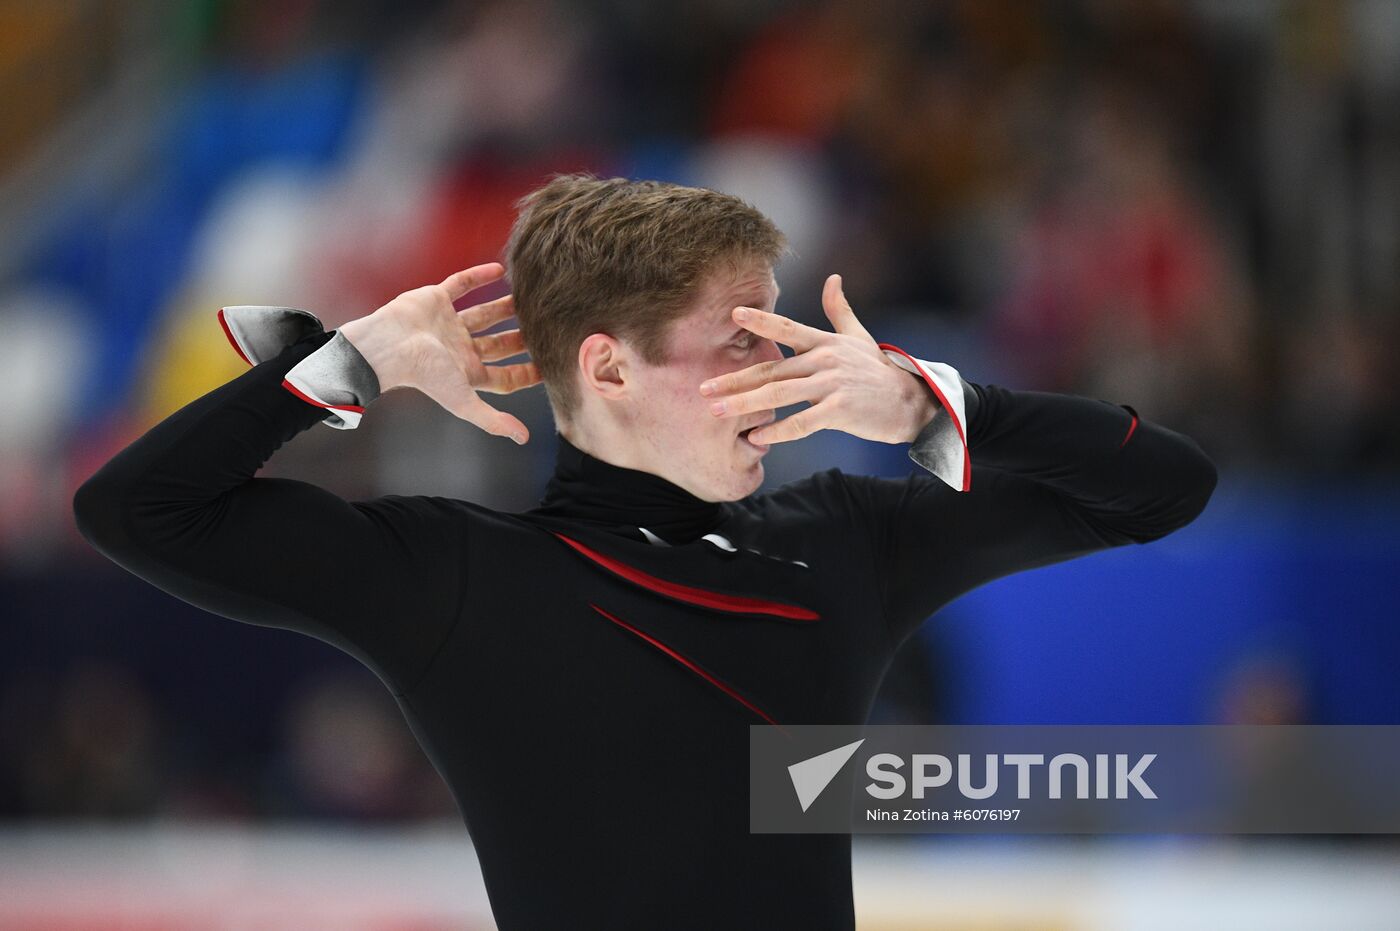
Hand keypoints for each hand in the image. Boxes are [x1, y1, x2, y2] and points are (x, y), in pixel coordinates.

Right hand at [339, 263, 541, 443]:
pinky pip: (460, 284)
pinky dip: (478, 277)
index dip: (526, 373)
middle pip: (497, 344)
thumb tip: (523, 440)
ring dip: (503, 307)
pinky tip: (499, 270)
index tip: (551, 366)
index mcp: (467, 372)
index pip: (504, 376)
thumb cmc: (424, 375)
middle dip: (519, 339)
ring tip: (527, 299)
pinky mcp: (436, 300)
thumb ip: (492, 421)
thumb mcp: (463, 400)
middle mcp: (459, 348)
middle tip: (545, 328)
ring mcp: (448, 324)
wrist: (389, 346)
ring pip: (483, 314)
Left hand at [698, 274, 939, 445]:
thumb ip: (839, 310)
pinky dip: (778, 432)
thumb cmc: (878, 371)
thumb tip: (832, 278)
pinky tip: (756, 438)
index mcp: (825, 342)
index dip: (761, 320)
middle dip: (733, 379)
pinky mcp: (840, 411)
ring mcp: (832, 385)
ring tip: (716, 412)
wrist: (910, 403)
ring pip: (779, 395)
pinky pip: (802, 422)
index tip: (734, 314)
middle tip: (703, 387)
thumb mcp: (859, 337)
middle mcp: (825, 360)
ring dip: (744, 405)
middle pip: (771, 370)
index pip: (787, 329)